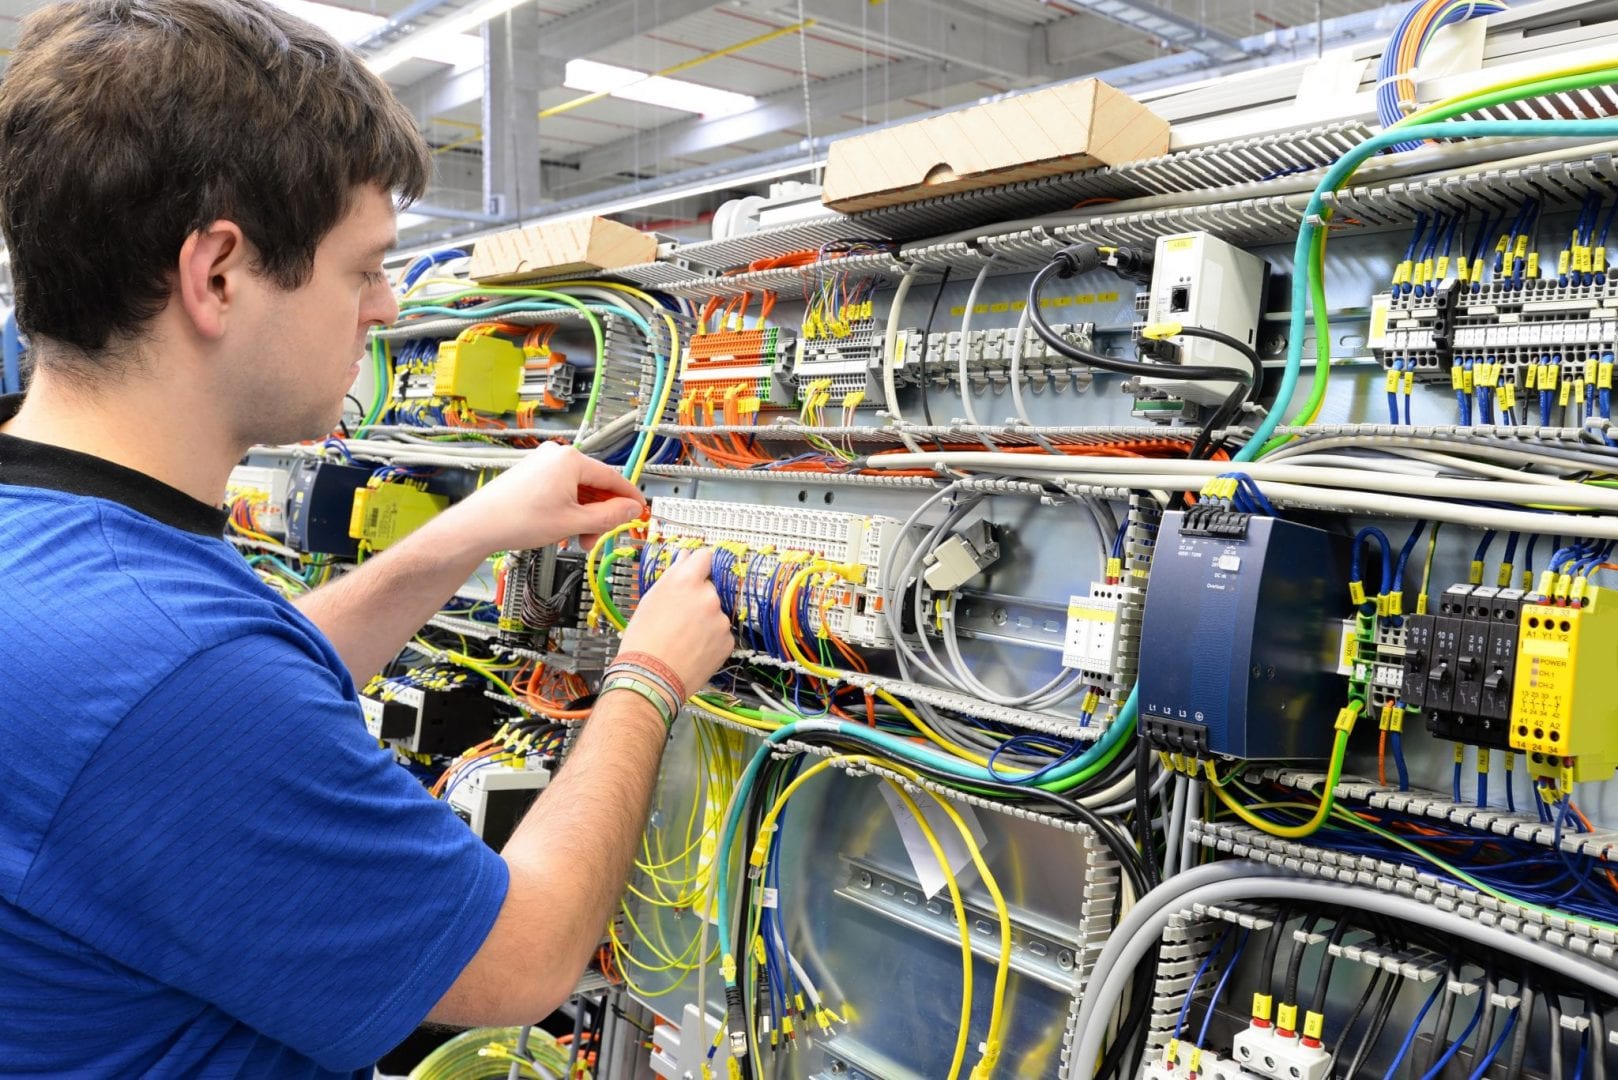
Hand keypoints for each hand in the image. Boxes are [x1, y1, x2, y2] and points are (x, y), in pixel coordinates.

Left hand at [444, 441, 645, 554]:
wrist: (480, 525)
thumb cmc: (518, 519)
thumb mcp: (574, 522)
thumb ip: (609, 516)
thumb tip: (630, 510)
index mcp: (570, 460)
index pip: (613, 477)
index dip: (629, 497)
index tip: (639, 510)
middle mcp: (556, 456)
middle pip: (595, 484)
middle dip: (601, 513)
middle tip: (601, 535)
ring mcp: (542, 463)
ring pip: (578, 489)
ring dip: (584, 514)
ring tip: (578, 537)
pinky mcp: (532, 474)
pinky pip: (562, 489)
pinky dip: (569, 508)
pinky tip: (564, 527)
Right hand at [618, 549, 733, 694]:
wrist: (651, 678)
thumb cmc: (644, 640)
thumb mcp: (651, 599)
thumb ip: (672, 574)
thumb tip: (685, 557)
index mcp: (687, 581)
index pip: (705, 556)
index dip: (700, 564)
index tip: (697, 572)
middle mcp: (708, 596)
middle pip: (710, 586)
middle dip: (699, 596)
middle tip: (680, 616)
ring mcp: (721, 619)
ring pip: (716, 611)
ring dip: (706, 618)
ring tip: (684, 636)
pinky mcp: (728, 640)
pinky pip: (721, 632)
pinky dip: (711, 637)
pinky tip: (693, 647)